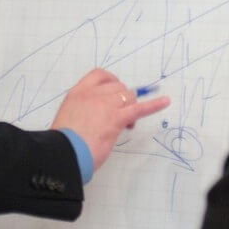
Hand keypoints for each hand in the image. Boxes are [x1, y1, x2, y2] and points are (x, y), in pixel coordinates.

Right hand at [51, 68, 168, 171]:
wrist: (64, 153)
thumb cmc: (64, 142)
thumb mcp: (69, 118)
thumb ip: (83, 112)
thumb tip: (98, 118)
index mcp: (77, 93)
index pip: (99, 75)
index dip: (111, 80)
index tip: (114, 89)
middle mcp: (92, 94)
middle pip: (118, 87)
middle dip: (123, 99)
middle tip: (121, 116)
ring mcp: (105, 104)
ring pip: (128, 96)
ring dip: (131, 107)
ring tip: (128, 123)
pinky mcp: (116, 118)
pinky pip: (139, 108)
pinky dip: (154, 105)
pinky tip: (165, 102)